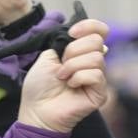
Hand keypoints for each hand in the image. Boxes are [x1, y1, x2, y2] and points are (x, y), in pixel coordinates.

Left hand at [18, 19, 110, 133]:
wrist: (36, 111)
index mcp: (81, 52)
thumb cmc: (39, 87)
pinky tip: (71, 86)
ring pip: (96, 57)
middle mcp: (92, 63)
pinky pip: (96, 74)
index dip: (89, 26)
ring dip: (73, 66)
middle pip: (97, 41)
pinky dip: (79, 78)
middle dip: (74, 50)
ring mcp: (98, 77)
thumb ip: (64, 44)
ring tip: (62, 78)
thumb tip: (85, 37)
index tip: (72, 33)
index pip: (99, 31)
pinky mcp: (100, 92)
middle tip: (61, 65)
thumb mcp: (47, 58)